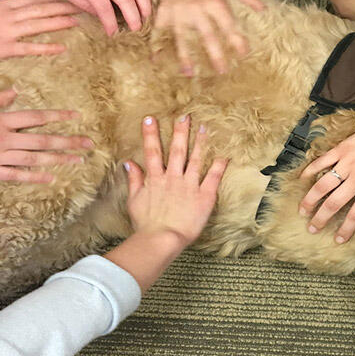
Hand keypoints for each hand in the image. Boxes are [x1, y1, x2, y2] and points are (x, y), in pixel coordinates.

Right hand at [0, 0, 83, 64]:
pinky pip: (28, 48)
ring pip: (37, 24)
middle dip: (62, 6)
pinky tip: (61, 48)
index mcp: (1, 6)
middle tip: (82, 5)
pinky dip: (46, 48)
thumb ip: (2, 12)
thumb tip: (20, 12)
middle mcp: (5, 16)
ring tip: (77, 21)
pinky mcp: (2, 49)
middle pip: (39, 9)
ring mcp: (5, 31)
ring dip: (58, 22)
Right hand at [0, 88, 90, 182]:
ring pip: (33, 159)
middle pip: (41, 141)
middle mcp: (2, 140)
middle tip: (88, 143)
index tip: (77, 116)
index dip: (57, 116)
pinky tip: (51, 178)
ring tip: (77, 160)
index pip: (35, 117)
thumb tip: (16, 90)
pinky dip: (33, 177)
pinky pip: (15, 175)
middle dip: (67, 142)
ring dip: (57, 159)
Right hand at [124, 114, 227, 246]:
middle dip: (180, 132)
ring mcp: (189, 186)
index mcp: (155, 179)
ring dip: (200, 142)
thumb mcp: (134, 201)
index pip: (152, 152)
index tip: (150, 118)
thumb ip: (134, 180)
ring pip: (196, 159)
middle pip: (176, 150)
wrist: (161, 240)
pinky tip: (225, 154)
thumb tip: (129, 163)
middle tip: (184, 115)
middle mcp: (172, 178)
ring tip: (205, 127)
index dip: (150, 134)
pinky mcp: (204, 196)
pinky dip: (220, 165)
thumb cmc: (146, 224)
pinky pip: (214, 177)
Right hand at [150, 0, 264, 74]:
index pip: (228, 25)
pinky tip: (157, 61)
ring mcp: (179, 11)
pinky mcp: (164, 12)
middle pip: (207, 35)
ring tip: (189, 73)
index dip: (236, 40)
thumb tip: (263, 10)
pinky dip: (158, 46)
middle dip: (215, 54)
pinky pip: (160, 32)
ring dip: (185, 56)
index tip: (244, 54)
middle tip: (222, 71)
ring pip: (182, 37)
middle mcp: (198, 8)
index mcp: (215, 3)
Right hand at [298, 113, 354, 242]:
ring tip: (303, 209)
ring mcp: (348, 163)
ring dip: (310, 199)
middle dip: (320, 219)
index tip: (337, 239)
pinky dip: (311, 169)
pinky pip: (323, 160)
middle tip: (312, 228)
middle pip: (333, 204)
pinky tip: (303, 178)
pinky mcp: (344, 148)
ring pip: (323, 185)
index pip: (354, 216)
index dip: (344, 230)